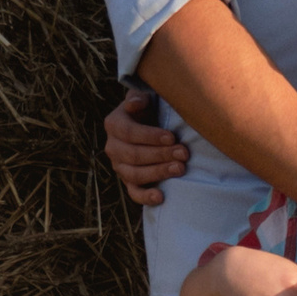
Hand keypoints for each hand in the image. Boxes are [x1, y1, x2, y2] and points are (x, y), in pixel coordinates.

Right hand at [103, 88, 190, 207]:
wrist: (148, 124)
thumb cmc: (149, 109)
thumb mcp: (144, 98)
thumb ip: (138, 97)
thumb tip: (136, 103)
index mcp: (114, 124)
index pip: (129, 133)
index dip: (150, 136)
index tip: (172, 137)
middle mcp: (112, 147)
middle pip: (134, 155)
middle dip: (160, 155)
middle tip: (184, 153)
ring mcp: (119, 166)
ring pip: (134, 174)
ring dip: (158, 172)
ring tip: (180, 168)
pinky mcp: (128, 181)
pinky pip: (133, 193)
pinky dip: (145, 197)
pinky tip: (161, 197)